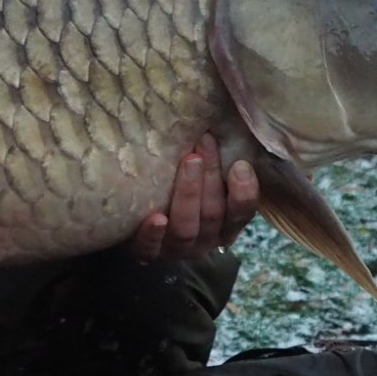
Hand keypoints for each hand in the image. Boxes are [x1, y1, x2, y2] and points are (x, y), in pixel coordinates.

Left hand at [128, 133, 258, 263]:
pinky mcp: (146, 252)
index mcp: (223, 226)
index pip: (241, 214)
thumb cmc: (175, 186)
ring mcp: (175, 249)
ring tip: (188, 162)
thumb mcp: (201, 176)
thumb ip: (215, 162)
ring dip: (189, 194)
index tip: (240, 164)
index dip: (244, 192)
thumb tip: (221, 123)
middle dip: (211, 177)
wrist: (132, 215)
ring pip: (187, 228)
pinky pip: (151, 248)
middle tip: (205, 143)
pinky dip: (154, 234)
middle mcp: (203, 241)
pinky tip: (156, 218)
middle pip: (213, 215)